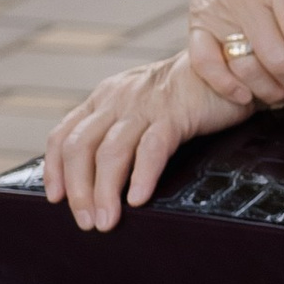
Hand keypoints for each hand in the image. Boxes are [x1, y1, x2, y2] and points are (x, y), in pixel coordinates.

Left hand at [43, 53, 238, 230]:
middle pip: (80, 148)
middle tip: (85, 221)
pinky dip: (142, 176)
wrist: (228, 62)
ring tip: (107, 221)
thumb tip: (101, 175)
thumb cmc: (187, 94)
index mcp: (105, 98)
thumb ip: (120, 129)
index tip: (55, 198)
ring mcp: (145, 105)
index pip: (64, 134)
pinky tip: (137, 199)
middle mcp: (117, 99)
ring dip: (104, 192)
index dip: (54, 169)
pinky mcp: (175, 112)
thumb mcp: (141, 105)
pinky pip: (152, 148)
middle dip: (78, 190)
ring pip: (111, 152)